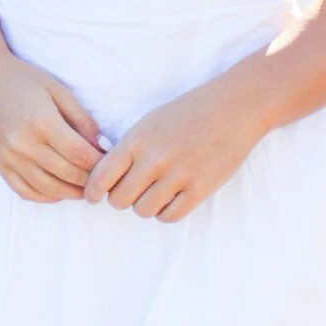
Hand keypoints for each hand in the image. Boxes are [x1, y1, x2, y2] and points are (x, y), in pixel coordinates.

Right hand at [0, 50, 104, 202]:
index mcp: (42, 123)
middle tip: (104, 180)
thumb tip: (102, 146)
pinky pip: (25, 191)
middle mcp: (23, 145)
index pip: (80, 155)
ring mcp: (8, 158)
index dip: (100, 164)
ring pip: (48, 189)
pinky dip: (46, 196)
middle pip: (67, 175)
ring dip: (71, 193)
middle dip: (90, 181)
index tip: (112, 164)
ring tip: (86, 189)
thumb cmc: (22, 78)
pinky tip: (59, 191)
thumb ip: (81, 118)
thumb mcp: (57, 89)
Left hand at [82, 79, 263, 221]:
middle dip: (122, 198)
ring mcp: (178, 175)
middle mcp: (154, 159)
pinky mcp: (200, 189)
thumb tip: (104, 177)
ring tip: (156, 191)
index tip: (94, 197)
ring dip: (146, 205)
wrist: (232, 109)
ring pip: (143, 210)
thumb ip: (128, 148)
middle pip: (120, 200)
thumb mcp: (150, 122)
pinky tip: (172, 198)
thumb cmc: (188, 113)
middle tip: (132, 190)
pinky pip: (169, 216)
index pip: (101, 177)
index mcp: (137, 140)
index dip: (94, 192)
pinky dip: (166, 212)